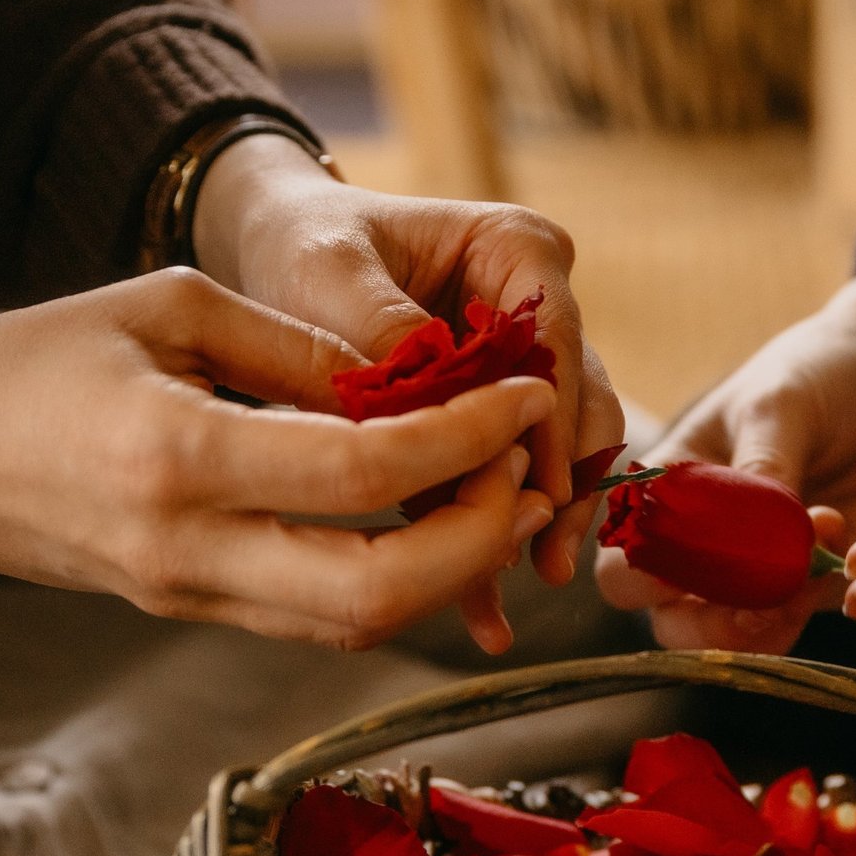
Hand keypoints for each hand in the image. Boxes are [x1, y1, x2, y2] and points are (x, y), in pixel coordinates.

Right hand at [0, 270, 556, 648]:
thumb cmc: (42, 359)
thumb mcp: (171, 306)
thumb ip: (301, 350)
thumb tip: (420, 385)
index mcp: (179, 458)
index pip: (366, 470)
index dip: (467, 440)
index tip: (522, 400)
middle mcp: (190, 552)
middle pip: (381, 593)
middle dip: (479, 539)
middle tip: (522, 474)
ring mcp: (193, 599)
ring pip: (360, 627)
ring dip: (450, 572)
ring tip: (494, 499)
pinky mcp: (199, 615)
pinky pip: (323, 620)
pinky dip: (396, 581)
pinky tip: (430, 525)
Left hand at [192, 134, 624, 645]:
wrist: (275, 256)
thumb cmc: (305, 243)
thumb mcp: (327, 272)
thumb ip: (385, 331)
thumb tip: (431, 414)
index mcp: (518, 250)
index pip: (556, 341)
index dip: (553, 419)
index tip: (540, 487)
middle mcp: (538, 307)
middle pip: (580, 404)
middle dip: (564, 483)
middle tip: (546, 553)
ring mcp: (522, 369)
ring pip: (558, 452)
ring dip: (537, 520)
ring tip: (519, 580)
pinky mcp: (493, 420)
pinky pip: (505, 484)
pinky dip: (490, 540)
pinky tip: (483, 612)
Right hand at [595, 246, 855, 651]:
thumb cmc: (820, 370)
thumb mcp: (782, 404)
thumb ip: (762, 467)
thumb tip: (750, 534)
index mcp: (669, 491)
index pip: (623, 561)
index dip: (643, 580)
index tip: (697, 563)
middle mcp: (702, 541)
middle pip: (673, 621)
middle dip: (714, 622)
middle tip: (765, 596)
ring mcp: (757, 568)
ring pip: (736, 634)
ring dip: (774, 615)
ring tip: (818, 556)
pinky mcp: (812, 581)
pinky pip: (800, 620)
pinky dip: (817, 602)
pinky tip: (846, 548)